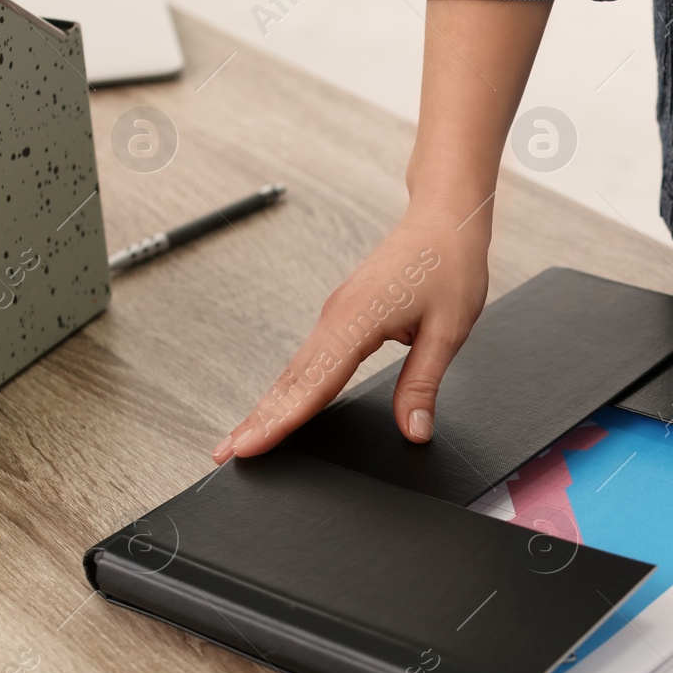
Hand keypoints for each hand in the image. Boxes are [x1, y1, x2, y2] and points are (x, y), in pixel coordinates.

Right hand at [212, 202, 489, 461]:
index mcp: (358, 319)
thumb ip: (423, 383)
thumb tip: (413, 429)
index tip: (251, 447)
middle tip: (223, 455)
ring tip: (239, 438)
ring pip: (294, 369)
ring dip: (266, 404)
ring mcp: (335, 313)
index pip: (315, 383)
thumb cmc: (449, 263)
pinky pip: (308, 357)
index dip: (282, 420)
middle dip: (256, 419)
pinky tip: (279, 404)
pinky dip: (288, 385)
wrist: (445, 217)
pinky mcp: (341, 313)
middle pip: (291, 379)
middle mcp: (337, 316)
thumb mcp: (449, 330)